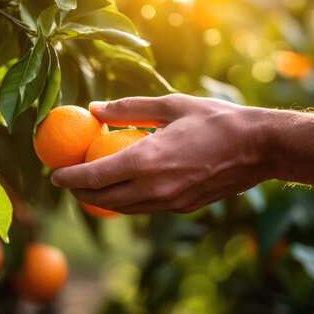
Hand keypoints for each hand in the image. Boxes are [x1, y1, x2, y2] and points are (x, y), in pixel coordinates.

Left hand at [51, 94, 270, 213]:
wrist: (259, 147)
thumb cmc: (215, 120)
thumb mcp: (170, 105)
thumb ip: (128, 108)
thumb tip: (94, 109)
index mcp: (147, 161)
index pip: (94, 176)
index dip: (69, 178)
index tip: (54, 175)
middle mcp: (155, 188)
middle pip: (103, 199)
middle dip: (80, 193)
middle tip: (68, 180)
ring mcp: (170, 202)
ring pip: (123, 209)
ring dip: (101, 200)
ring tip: (90, 186)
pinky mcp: (183, 208)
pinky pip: (144, 208)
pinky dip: (126, 202)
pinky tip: (124, 188)